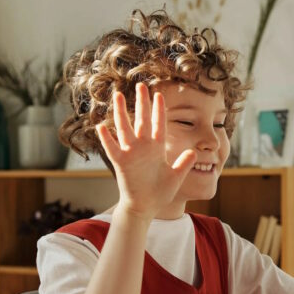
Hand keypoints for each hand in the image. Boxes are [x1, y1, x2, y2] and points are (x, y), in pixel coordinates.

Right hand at [96, 83, 196, 220]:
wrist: (146, 207)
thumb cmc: (160, 192)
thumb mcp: (176, 176)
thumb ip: (183, 164)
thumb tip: (193, 152)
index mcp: (156, 148)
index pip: (158, 124)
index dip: (158, 110)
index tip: (159, 95)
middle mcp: (143, 147)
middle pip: (142, 120)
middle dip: (142, 103)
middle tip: (140, 86)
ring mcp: (131, 153)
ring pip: (125, 128)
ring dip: (122, 113)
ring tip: (118, 96)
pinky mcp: (121, 163)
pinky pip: (112, 148)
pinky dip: (107, 139)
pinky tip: (101, 126)